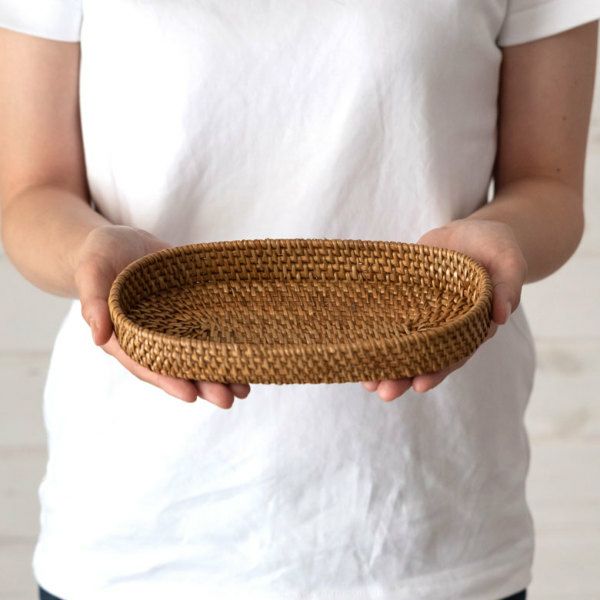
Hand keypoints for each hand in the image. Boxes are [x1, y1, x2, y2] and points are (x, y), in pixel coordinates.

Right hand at [73, 225, 250, 408]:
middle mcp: (152, 339)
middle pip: (178, 368)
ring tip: (244, 389)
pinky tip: (247, 356)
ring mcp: (173, 327)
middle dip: (203, 384)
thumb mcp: (91, 273)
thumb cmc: (99, 258)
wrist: (121, 244)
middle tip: (227, 400)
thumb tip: (99, 336)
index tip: (190, 395)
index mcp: (124, 338)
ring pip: (197, 355)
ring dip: (220, 373)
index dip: (168, 381)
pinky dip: (226, 345)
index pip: (147, 365)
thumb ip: (94, 303)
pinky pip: (209, 331)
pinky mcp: (190, 312)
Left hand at [361, 218, 527, 400]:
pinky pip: (390, 322)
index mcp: (472, 325)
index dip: (438, 371)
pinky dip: (376, 336)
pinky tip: (357, 350)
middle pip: (425, 357)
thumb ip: (508, 286)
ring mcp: (424, 314)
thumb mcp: (508, 260)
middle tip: (384, 393)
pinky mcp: (405, 300)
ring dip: (386, 364)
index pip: (454, 354)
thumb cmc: (495, 248)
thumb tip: (502, 315)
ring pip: (405, 344)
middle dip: (405, 376)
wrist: (469, 234)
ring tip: (368, 383)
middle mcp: (446, 326)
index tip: (420, 385)